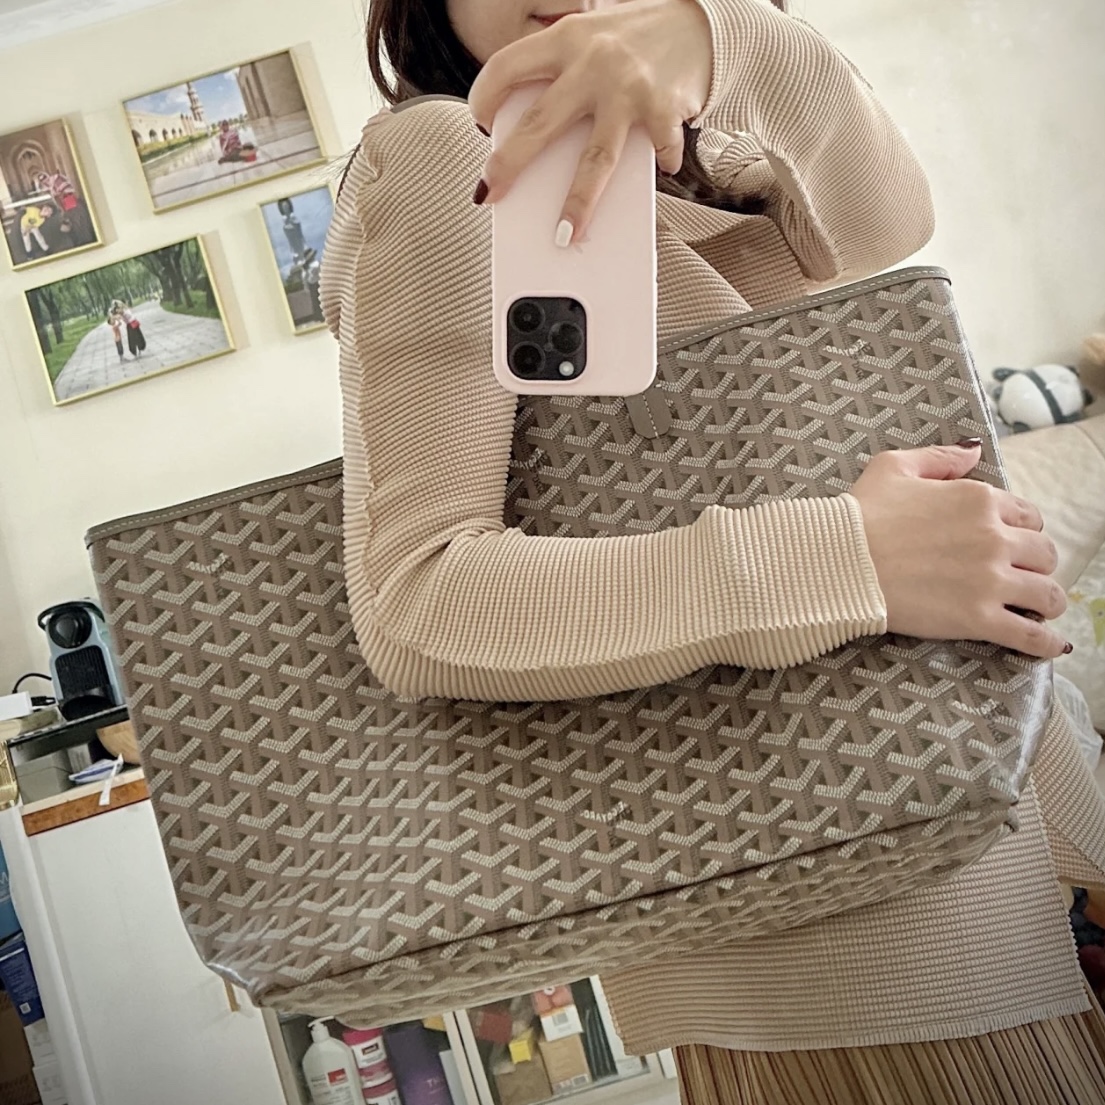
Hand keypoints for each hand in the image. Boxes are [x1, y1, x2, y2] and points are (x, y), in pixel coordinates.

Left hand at [468, 0, 712, 241]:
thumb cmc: (634, 38)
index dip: (484, 98)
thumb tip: (531, 136)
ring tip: (563, 235)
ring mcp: (628, 89)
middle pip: (539, 124)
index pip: (505, 68)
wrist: (699, 19)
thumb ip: (560, 73)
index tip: (480, 124)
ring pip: (595, 159)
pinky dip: (660, 164)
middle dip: (509, 165)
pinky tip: (661, 169)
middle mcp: (592, 62)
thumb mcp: (587, 38)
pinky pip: (656, 151)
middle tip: (491, 194)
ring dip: (578, 203)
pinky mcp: (663, 109)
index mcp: (565, 39)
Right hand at [851, 442, 1069, 658]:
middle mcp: (994, 537)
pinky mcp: (979, 618)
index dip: (1020, 530)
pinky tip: (1052, 645)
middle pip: (1043, 554)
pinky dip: (1046, 642)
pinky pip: (1030, 634)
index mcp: (978, 500)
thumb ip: (940, 458)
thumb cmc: (861, 515)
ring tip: (1038, 609)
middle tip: (1019, 574)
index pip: (1028, 516)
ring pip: (1047, 593)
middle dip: (1035, 564)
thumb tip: (973, 451)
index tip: (1008, 543)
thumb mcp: (894, 467)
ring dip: (1046, 601)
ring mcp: (990, 580)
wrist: (840, 562)